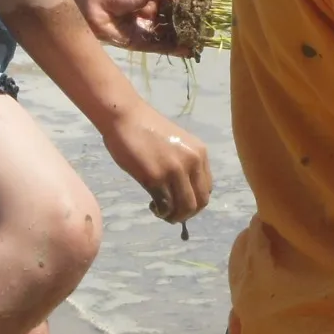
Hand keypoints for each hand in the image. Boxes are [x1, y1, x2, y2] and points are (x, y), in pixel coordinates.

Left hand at [67, 0, 192, 55]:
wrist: (91, 5)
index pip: (173, 6)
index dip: (186, 10)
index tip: (203, 13)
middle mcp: (147, 15)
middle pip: (171, 23)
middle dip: (187, 27)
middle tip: (206, 31)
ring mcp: (142, 30)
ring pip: (166, 36)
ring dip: (182, 40)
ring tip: (200, 43)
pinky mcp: (136, 43)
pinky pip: (157, 47)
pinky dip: (171, 49)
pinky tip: (186, 49)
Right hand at [99, 104, 211, 224]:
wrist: (126, 117)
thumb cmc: (147, 130)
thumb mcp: (178, 145)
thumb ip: (185, 165)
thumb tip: (184, 190)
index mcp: (200, 154)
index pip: (207, 189)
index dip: (195, 202)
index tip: (181, 204)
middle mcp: (192, 163)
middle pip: (200, 201)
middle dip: (187, 214)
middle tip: (172, 214)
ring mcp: (174, 170)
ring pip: (185, 207)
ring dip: (174, 216)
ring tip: (160, 211)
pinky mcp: (155, 177)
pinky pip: (165, 204)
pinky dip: (161, 211)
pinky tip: (152, 206)